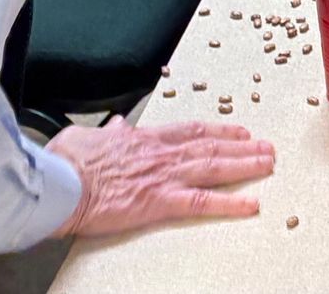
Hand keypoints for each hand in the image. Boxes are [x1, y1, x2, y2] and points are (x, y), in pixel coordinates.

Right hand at [48, 117, 274, 238]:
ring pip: (216, 167)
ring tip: (269, 164)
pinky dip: (230, 202)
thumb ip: (107, 131)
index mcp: (144, 138)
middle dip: (243, 147)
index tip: (238, 130)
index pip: (192, 130)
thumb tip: (115, 125)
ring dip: (246, 165)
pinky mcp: (161, 202)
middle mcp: (162, 154)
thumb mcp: (86, 137)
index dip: (219, 130)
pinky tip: (251, 204)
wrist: (60, 183)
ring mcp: (165, 176)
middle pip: (212, 146)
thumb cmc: (67, 163)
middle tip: (266, 147)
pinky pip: (203, 202)